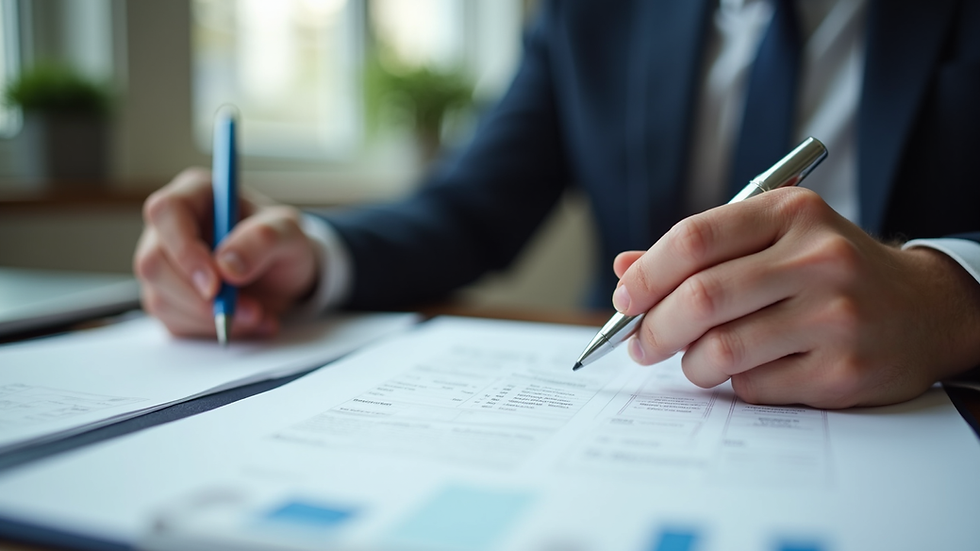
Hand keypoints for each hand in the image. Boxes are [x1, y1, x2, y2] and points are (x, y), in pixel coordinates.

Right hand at [134, 168, 318, 338]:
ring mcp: (163, 264)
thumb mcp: (289, 235)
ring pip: (160, 298)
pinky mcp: (167, 297)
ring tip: (258, 314)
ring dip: (211, 317)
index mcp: (196, 193)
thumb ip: (263, 241)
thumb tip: (226, 265)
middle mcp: (170, 227)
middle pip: (153, 262)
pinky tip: (245, 321)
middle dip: (199, 297)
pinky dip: (212, 330)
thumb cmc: (281, 244)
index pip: (167, 211)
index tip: (215, 283)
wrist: (284, 276)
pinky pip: (173, 322)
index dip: (184, 249)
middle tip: (248, 309)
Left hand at [612, 187, 979, 407]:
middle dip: (653, 329)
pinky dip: (735, 385)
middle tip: (640, 345)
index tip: (624, 300)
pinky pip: (753, 387)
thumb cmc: (829, 270)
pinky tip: (752, 371)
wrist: (924, 309)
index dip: (646, 275)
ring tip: (695, 360)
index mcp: (791, 213)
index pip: (693, 239)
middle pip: (699, 298)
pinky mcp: (843, 372)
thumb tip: (626, 271)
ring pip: (720, 350)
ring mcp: (835, 317)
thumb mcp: (774, 238)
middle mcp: (818, 259)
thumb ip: (701, 250)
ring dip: (691, 363)